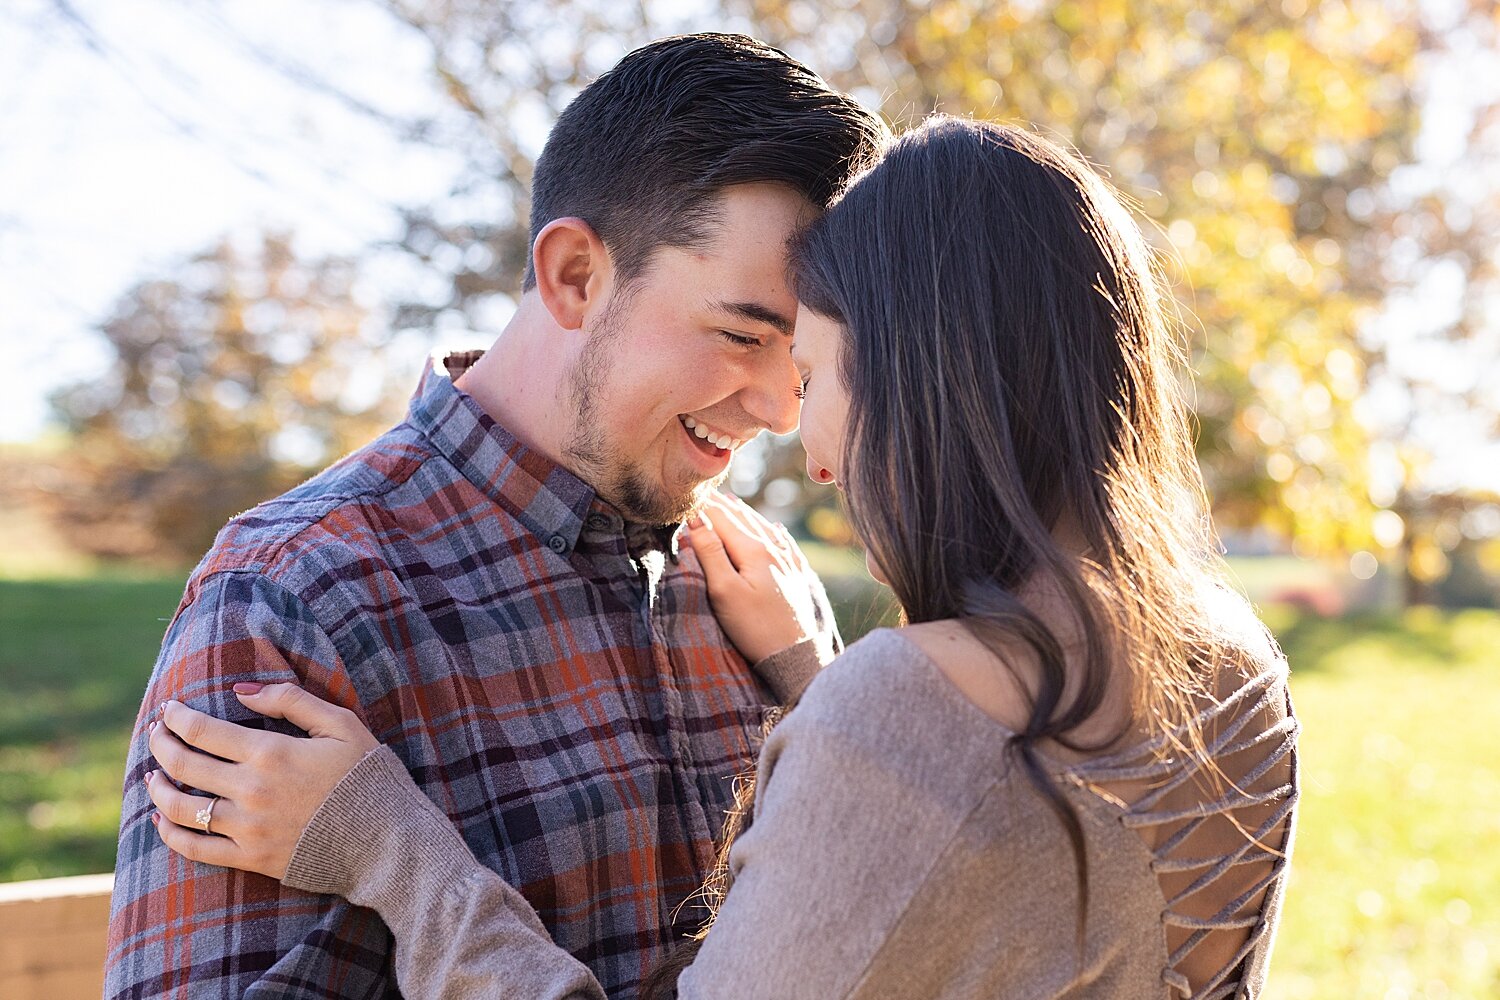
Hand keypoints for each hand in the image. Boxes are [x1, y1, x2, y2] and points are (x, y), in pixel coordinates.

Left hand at [144, 683, 379, 879]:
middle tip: (153, 732)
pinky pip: (195, 849)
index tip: (168, 708)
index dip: (178, 716)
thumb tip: (240, 690)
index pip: (203, 730)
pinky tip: (161, 821)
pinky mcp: (251, 859)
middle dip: (160, 743)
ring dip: (158, 788)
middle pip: (184, 764)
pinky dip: (170, 834)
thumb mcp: (341, 724)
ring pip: (180, 808)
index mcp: (271, 752)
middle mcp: (251, 790)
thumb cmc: (367, 776)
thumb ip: (291, 700)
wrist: (387, 841)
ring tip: (152, 776)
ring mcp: (248, 828)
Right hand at [684, 492, 824, 663]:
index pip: (722, 519)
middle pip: (743, 520)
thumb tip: (698, 521)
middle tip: (706, 492)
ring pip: (764, 528)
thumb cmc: (754, 627)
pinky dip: (775, 532)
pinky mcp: (799, 577)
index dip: (704, 506)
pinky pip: (787, 544)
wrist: (795, 656)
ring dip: (746, 514)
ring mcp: (790, 562)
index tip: (689, 495)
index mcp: (753, 550)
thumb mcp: (724, 591)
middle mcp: (774, 549)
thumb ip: (711, 553)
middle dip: (723, 505)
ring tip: (733, 503)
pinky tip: (776, 529)